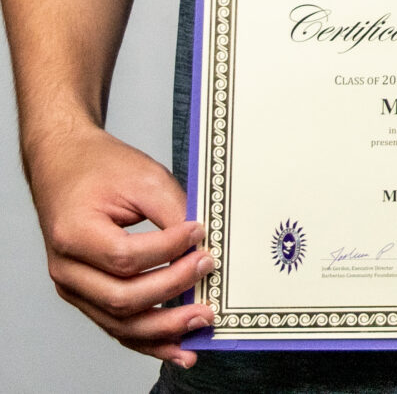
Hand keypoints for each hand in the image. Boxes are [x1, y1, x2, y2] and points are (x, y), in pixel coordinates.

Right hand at [25, 121, 210, 366]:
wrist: (66, 167)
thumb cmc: (100, 170)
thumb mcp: (142, 178)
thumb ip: (172, 211)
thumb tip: (204, 245)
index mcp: (73, 235)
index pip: (124, 257)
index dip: (168, 250)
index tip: (199, 233)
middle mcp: (67, 269)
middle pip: (122, 298)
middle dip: (172, 290)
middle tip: (209, 269)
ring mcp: (75, 288)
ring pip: (119, 323)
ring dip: (165, 329)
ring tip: (202, 323)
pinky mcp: (88, 296)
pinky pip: (117, 326)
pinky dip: (149, 341)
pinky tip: (178, 348)